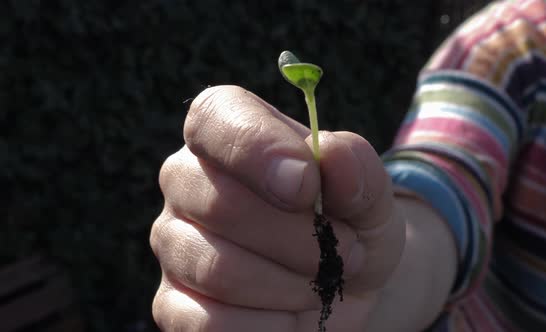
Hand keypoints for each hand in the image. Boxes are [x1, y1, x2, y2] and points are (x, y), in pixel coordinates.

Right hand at [150, 85, 405, 330]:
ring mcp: (175, 244)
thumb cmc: (348, 224)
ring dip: (292, 285)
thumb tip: (332, 156)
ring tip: (322, 280)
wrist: (344, 284)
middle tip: (346, 249)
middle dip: (301, 238)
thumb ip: (357, 167)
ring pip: (220, 269)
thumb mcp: (370, 193)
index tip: (307, 186)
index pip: (215, 118)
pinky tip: (288, 314)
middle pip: (222, 205)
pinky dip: (268, 325)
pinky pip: (209, 323)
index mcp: (226, 134)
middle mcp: (188, 182)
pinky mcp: (174, 303)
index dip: (258, 149)